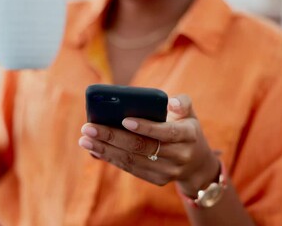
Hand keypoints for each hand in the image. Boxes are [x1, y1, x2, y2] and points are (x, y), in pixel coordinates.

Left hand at [78, 95, 219, 196]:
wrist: (196, 162)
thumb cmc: (184, 128)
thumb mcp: (189, 113)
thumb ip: (181, 103)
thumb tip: (169, 101)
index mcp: (188, 135)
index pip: (166, 132)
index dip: (146, 127)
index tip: (124, 120)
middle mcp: (180, 156)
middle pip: (142, 147)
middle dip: (112, 137)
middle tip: (88, 127)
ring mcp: (168, 171)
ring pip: (132, 160)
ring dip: (105, 150)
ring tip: (85, 139)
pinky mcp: (157, 180)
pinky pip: (131, 169)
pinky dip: (110, 159)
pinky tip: (94, 150)